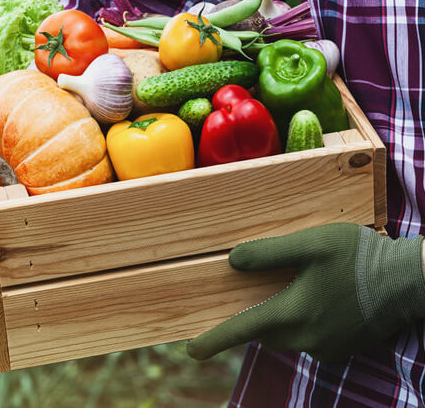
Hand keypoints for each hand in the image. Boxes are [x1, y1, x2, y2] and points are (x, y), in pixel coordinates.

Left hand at [186, 223, 424, 361]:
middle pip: (263, 332)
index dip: (214, 340)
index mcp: (294, 313)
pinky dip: (303, 323)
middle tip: (263, 291)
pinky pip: (307, 339)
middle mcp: (307, 338)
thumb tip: (232, 262)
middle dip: (254, 318)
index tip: (192, 350)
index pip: (243, 330)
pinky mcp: (340, 350)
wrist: (409, 281)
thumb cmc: (359, 257)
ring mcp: (325, 347)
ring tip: (297, 288)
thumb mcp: (312, 244)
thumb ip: (269, 253)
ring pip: (285, 336)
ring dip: (281, 317)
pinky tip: (320, 299)